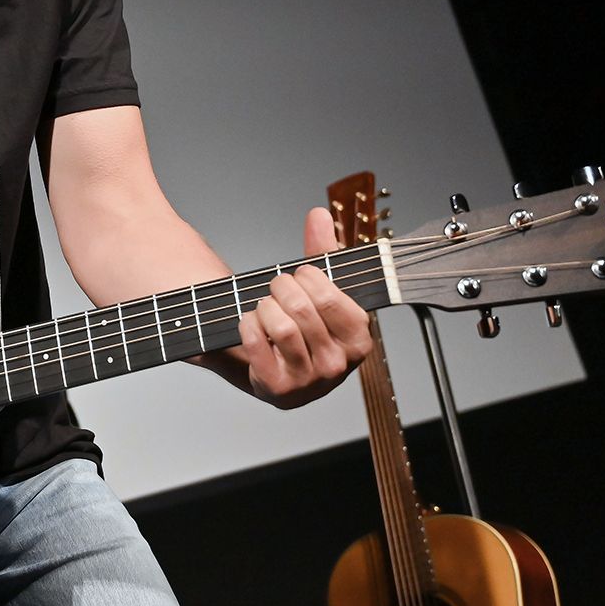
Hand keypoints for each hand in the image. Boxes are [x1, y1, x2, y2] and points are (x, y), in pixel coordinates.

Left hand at [233, 207, 373, 408]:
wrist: (274, 366)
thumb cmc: (302, 327)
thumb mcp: (319, 290)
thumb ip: (322, 252)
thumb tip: (319, 215)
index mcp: (358, 340)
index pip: (329, 296)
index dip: (306, 277)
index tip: (300, 276)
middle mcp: (338, 365)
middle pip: (301, 308)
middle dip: (280, 288)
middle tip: (276, 290)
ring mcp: (308, 382)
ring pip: (279, 326)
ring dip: (263, 307)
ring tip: (264, 308)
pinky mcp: (277, 390)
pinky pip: (255, 343)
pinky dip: (246, 325)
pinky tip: (249, 324)